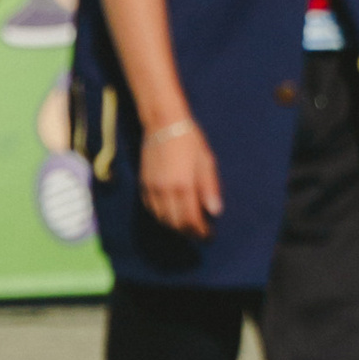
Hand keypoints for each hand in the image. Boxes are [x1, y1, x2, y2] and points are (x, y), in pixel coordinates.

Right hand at [138, 115, 221, 235]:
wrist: (162, 124)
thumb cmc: (190, 140)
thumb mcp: (207, 161)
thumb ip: (210, 188)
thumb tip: (215, 212)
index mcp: (184, 185)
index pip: (191, 220)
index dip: (200, 232)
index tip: (209, 235)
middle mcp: (165, 191)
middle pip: (176, 223)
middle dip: (189, 232)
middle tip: (200, 233)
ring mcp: (152, 189)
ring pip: (162, 219)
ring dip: (175, 227)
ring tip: (187, 226)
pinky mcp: (143, 184)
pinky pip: (151, 209)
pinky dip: (161, 217)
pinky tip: (171, 215)